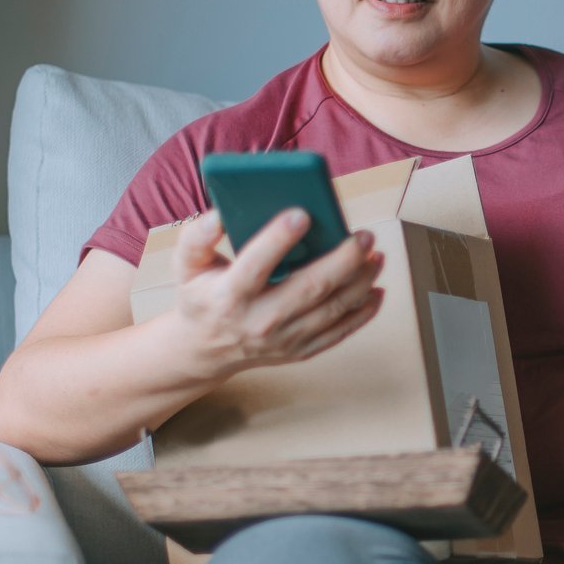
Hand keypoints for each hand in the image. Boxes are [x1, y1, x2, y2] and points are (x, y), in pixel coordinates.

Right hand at [169, 209, 385, 378]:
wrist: (204, 350)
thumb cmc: (200, 296)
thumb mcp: (186, 264)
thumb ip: (197, 236)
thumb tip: (221, 213)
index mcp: (229, 295)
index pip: (255, 264)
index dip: (278, 238)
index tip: (302, 213)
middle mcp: (259, 321)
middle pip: (310, 288)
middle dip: (343, 260)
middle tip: (364, 235)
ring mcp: (284, 340)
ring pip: (333, 309)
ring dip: (362, 281)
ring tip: (376, 255)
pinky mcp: (301, 350)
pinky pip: (341, 332)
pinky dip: (364, 312)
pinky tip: (377, 288)